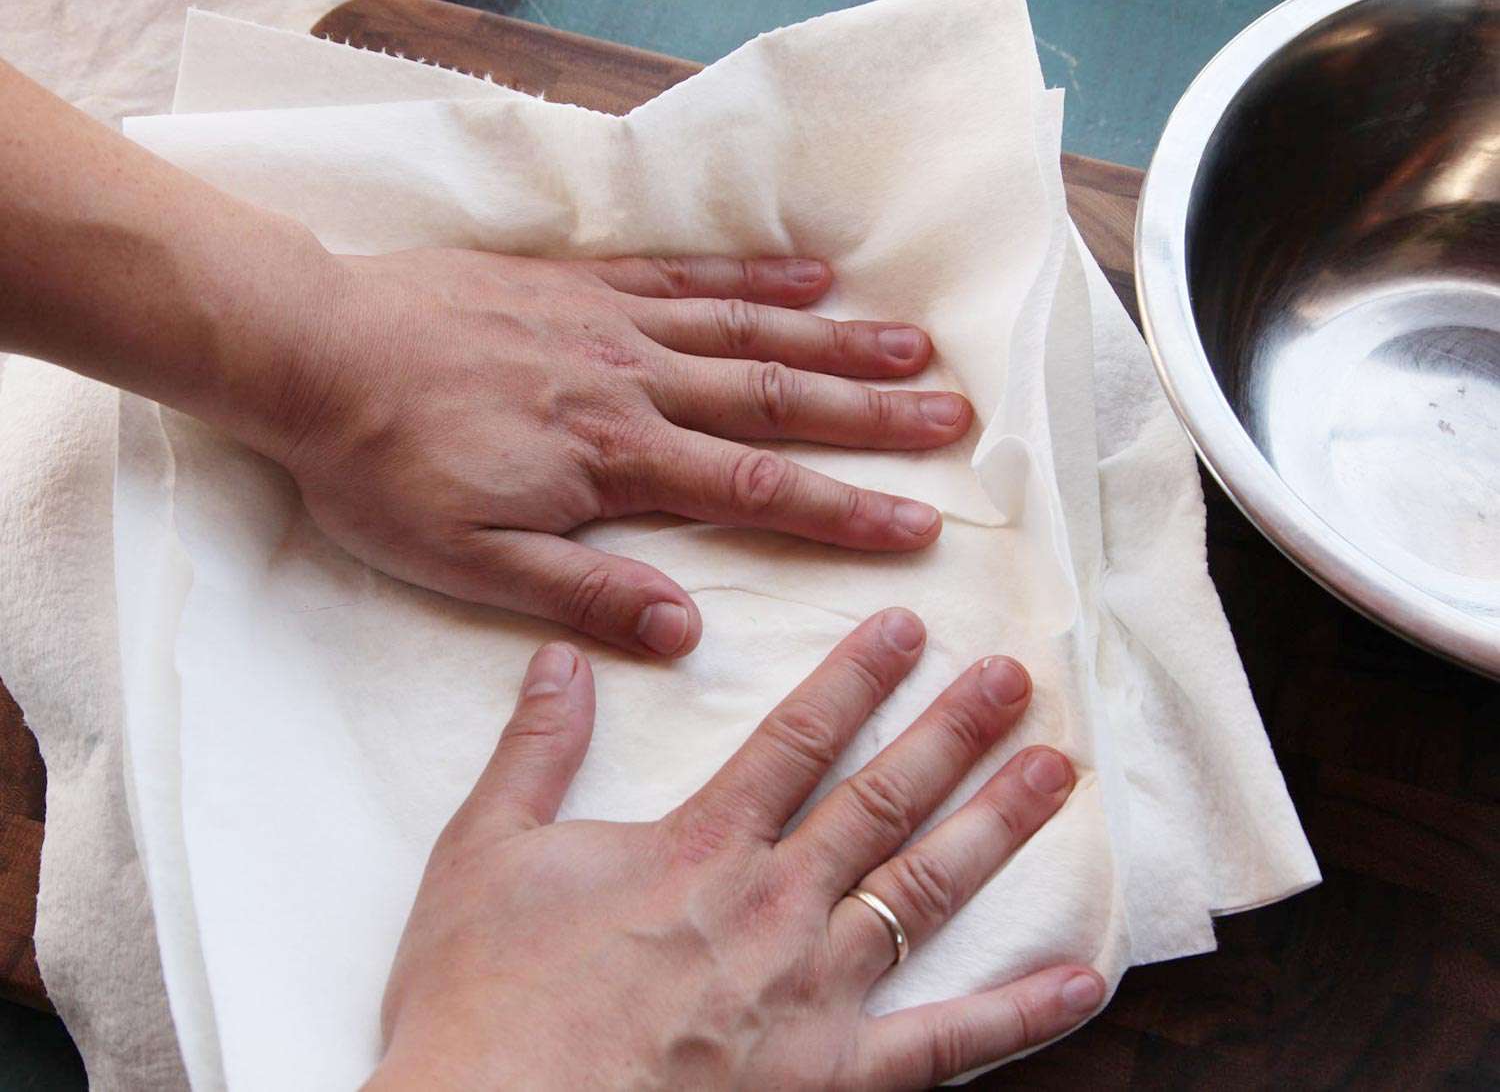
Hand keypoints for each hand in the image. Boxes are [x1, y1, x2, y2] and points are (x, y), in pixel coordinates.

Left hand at [273, 251, 973, 657]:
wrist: (312, 352)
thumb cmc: (383, 468)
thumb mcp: (469, 564)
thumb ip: (584, 595)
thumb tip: (685, 629)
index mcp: (616, 463)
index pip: (757, 491)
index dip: (845, 510)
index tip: (920, 524)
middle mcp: (636, 386)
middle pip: (777, 401)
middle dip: (872, 417)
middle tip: (955, 420)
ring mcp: (614, 325)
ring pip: (748, 332)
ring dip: (837, 343)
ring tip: (916, 347)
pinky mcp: (584, 283)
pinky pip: (686, 275)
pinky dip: (755, 276)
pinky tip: (812, 278)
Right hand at [368, 610, 1102, 1090]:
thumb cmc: (483, 1002)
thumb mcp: (484, 853)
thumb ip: (535, 750)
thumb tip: (564, 657)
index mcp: (699, 847)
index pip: (798, 737)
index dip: (858, 675)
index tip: (907, 628)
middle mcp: (773, 906)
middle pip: (883, 798)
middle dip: (954, 730)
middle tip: (1016, 678)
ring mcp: (812, 994)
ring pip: (925, 890)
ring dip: (997, 826)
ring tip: (1057, 773)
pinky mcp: (830, 1079)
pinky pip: (944, 1045)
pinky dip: (1019, 1015)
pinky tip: (1082, 980)